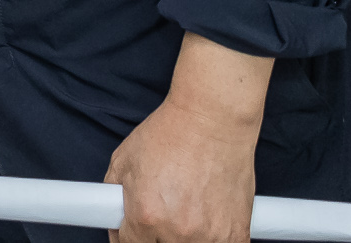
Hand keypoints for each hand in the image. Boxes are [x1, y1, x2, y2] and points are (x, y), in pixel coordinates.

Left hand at [104, 41, 263, 242]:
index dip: (125, 237)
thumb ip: (114, 197)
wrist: (212, 120)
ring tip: (186, 211)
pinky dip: (211, 238)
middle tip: (160, 213)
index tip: (131, 232)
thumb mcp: (123, 161)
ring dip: (183, 238)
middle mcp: (177, 233)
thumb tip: (114, 220)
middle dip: (154, 236)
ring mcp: (209, 237)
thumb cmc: (168, 134)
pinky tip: (208, 218)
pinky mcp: (236, 236)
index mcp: (145, 217)